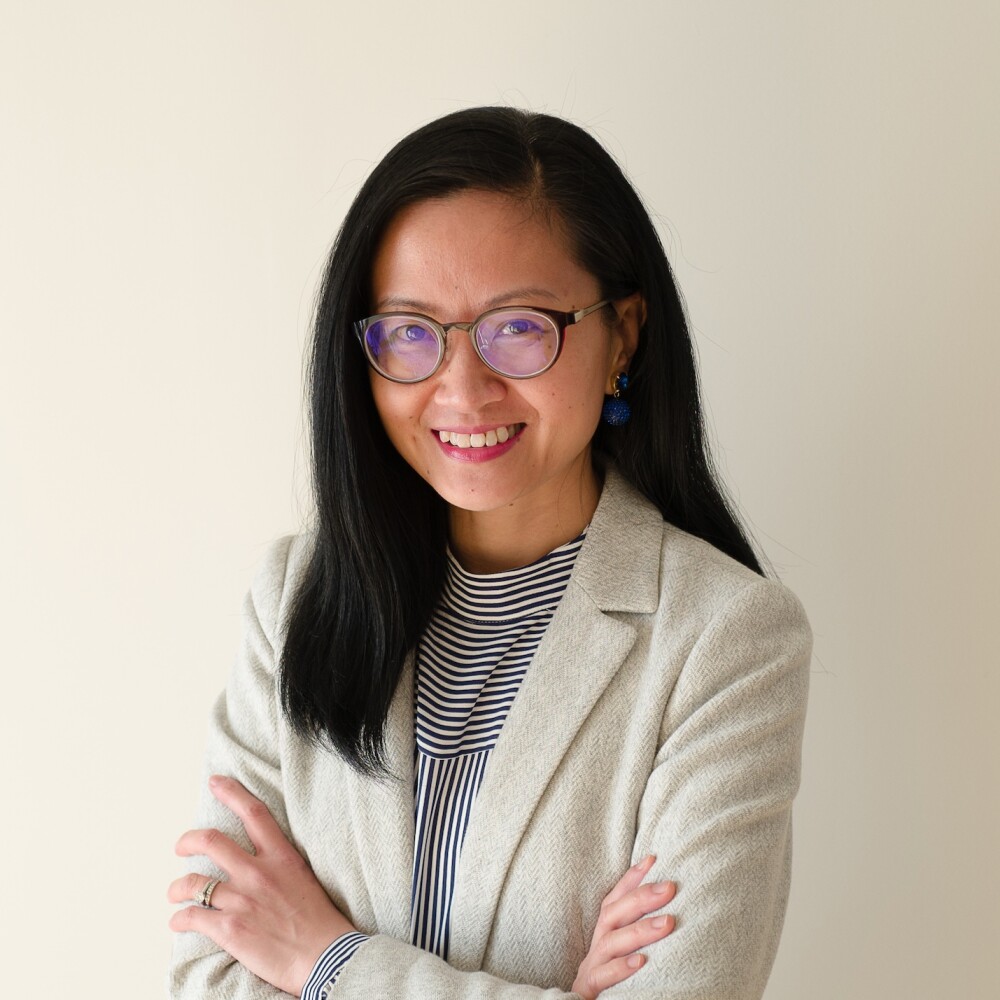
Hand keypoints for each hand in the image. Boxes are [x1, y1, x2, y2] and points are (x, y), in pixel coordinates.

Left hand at [167, 775, 354, 995]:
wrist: (324, 956)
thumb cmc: (318, 921)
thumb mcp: (303, 877)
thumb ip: (279, 865)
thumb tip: (260, 861)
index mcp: (281, 856)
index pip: (254, 813)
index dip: (232, 792)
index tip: (216, 782)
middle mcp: (258, 872)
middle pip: (211, 841)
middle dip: (188, 840)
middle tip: (181, 846)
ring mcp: (242, 900)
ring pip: (193, 882)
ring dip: (178, 887)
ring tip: (175, 892)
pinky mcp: (229, 929)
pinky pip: (192, 917)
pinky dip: (180, 919)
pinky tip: (179, 921)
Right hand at [571, 855, 675, 999]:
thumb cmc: (611, 983)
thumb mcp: (624, 953)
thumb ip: (637, 932)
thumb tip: (670, 911)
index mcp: (604, 934)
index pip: (615, 899)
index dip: (631, 878)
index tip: (653, 858)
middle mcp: (596, 945)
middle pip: (613, 914)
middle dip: (641, 897)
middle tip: (670, 887)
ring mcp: (591, 967)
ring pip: (611, 942)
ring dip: (639, 930)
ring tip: (667, 923)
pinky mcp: (588, 989)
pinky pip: (602, 977)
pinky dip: (620, 968)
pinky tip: (642, 961)